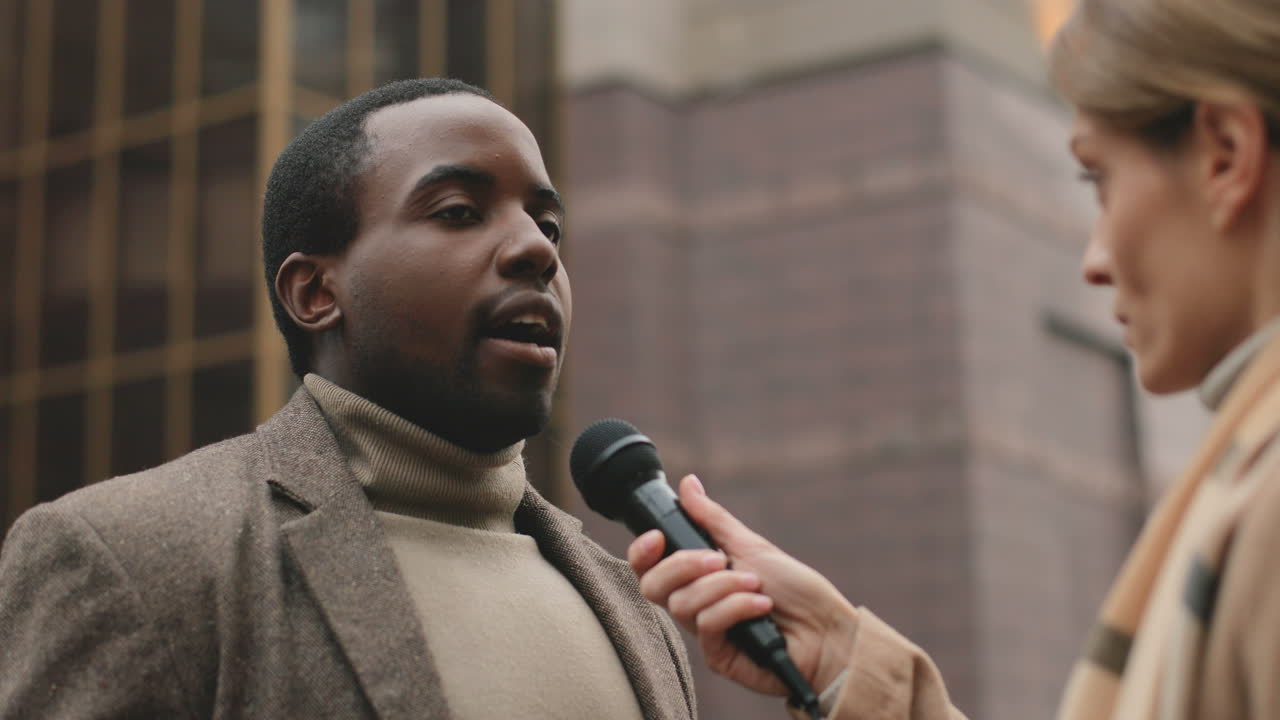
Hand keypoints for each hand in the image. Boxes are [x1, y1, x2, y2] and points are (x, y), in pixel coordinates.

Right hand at [627, 475, 858, 698]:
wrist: (827, 629)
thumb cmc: (795, 589)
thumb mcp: (750, 545)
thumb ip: (712, 519)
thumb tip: (688, 483)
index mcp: (697, 578)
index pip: (650, 568)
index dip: (641, 553)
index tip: (657, 537)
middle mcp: (695, 605)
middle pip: (653, 587)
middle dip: (682, 565)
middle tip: (720, 558)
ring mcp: (705, 633)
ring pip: (683, 604)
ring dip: (723, 587)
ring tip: (756, 584)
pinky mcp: (718, 656)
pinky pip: (708, 625)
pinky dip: (736, 607)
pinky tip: (762, 606)